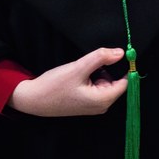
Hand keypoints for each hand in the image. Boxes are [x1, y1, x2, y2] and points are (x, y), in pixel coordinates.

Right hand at [8, 47, 127, 116]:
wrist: (34, 99)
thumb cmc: (55, 85)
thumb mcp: (78, 68)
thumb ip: (100, 58)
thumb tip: (121, 52)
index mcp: (103, 100)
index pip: (125, 83)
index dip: (124, 67)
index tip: (119, 52)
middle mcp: (101, 106)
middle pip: (115, 82)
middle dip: (106, 69)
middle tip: (89, 64)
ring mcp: (93, 105)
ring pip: (104, 82)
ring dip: (97, 73)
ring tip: (80, 71)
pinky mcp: (86, 103)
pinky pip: (96, 86)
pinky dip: (91, 78)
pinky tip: (77, 77)